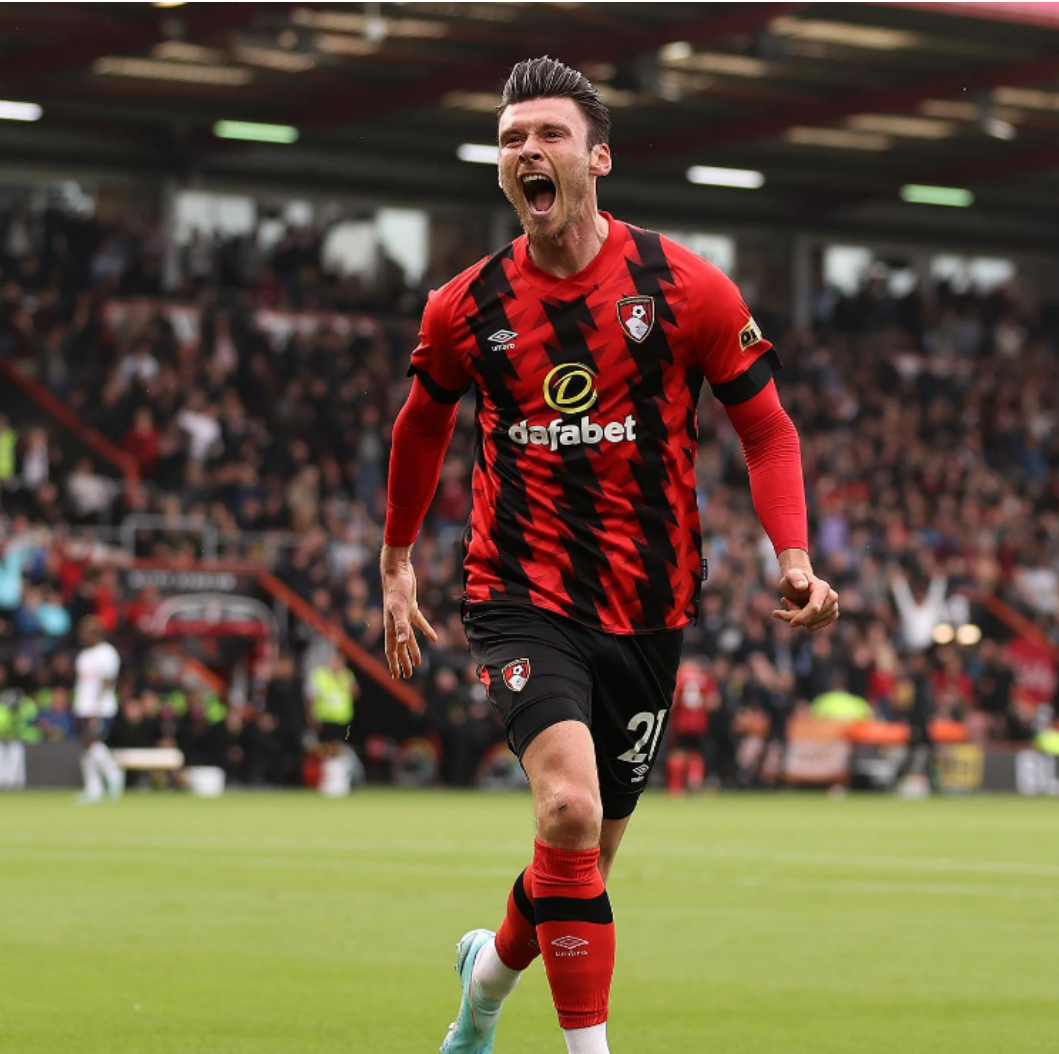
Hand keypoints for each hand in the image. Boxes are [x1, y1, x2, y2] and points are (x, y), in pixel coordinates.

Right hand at [381, 547, 437, 678]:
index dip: (394, 663)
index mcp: (390, 626)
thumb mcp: (399, 607)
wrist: (397, 569)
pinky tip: (434, 639)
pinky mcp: (411, 606)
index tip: (396, 676)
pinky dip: (426, 631)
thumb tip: (401, 643)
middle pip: (399, 647)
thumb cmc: (396, 587)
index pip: (391, 649)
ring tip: (418, 663)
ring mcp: (403, 615)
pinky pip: (419, 622)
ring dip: (413, 650)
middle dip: (403, 662)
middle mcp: (395, 622)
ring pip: (408, 637)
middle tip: (407, 675)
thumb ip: (400, 625)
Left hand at [773, 568, 838, 631]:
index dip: (803, 617)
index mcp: (823, 588)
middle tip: (783, 600)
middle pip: (811, 617)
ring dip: (796, 617)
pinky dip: (802, 622)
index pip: (815, 608)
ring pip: (811, 623)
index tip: (791, 623)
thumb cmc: (794, 579)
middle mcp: (832, 598)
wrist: (799, 583)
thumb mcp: (790, 575)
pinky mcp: (831, 616)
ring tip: (792, 603)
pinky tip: (798, 610)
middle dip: (794, 615)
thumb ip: (795, 578)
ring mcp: (833, 608)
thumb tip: (802, 586)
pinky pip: (813, 626)